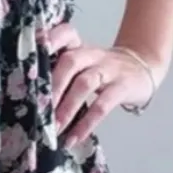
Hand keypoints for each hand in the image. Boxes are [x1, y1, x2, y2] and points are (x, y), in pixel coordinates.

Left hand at [45, 23, 164, 146]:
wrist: (143, 68)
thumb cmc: (102, 71)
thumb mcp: (83, 64)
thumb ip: (60, 72)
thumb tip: (29, 98)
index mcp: (78, 47)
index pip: (65, 34)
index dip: (50, 39)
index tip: (34, 48)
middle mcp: (91, 55)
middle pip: (70, 61)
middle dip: (52, 86)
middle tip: (38, 109)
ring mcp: (108, 70)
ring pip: (84, 84)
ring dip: (66, 108)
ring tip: (53, 128)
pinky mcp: (122, 87)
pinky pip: (103, 105)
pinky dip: (87, 123)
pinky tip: (74, 138)